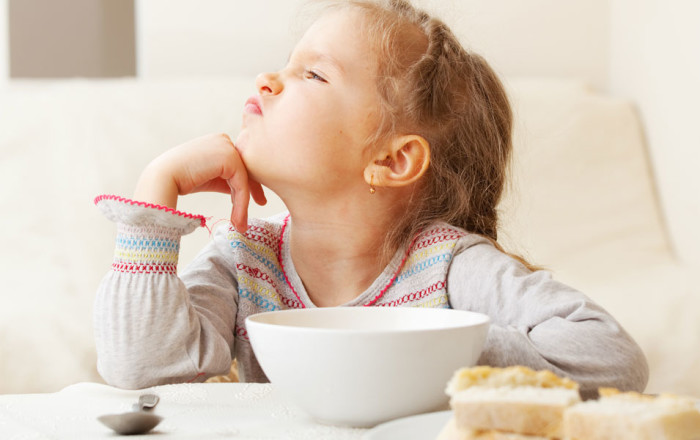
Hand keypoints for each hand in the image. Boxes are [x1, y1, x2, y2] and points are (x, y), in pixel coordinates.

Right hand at [134, 133, 266, 231]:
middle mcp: (224, 140)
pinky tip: (237, 219)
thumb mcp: (209, 177)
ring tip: (241, 224)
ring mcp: (227, 147)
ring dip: (244, 203)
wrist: (163, 178)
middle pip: (245, 169)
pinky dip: (241, 204)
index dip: (248, 183)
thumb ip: (226, 179)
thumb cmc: (181, 180)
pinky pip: (241, 184)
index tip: (257, 199)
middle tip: (261, 205)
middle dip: (253, 190)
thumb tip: (244, 192)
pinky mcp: (229, 158)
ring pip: (244, 179)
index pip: (239, 163)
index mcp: (218, 142)